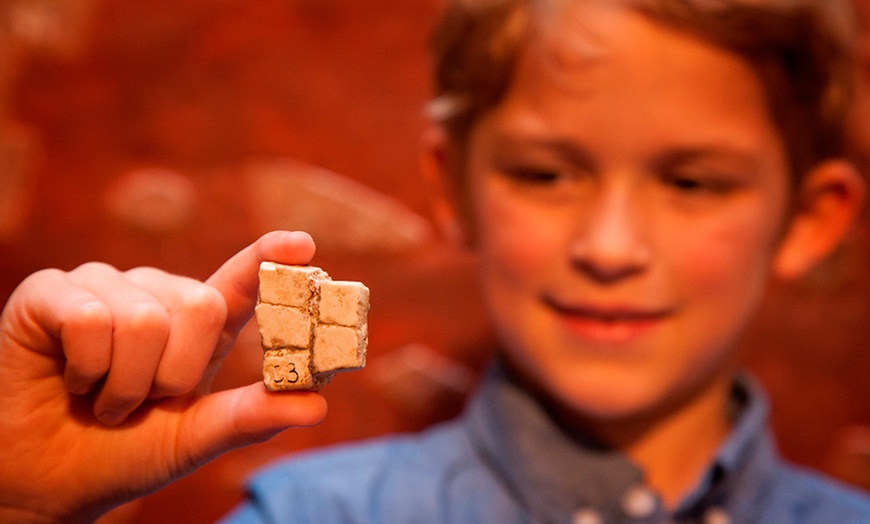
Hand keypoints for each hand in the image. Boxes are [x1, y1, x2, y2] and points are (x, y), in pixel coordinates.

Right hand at [0, 231, 327, 522]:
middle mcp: (155, 294)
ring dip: (124, 383)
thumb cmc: (122, 452)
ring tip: (102, 397)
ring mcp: (104, 286)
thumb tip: (317, 405)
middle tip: (141, 402)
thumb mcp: (193, 437)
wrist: (47, 480)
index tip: (304, 245)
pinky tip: (71, 380)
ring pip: (145, 319)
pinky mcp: (51, 291)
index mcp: (197, 325)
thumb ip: (250, 417)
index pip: (239, 281)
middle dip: (174, 374)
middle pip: (200, 305)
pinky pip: (90, 319)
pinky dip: (86, 369)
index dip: (269, 257)